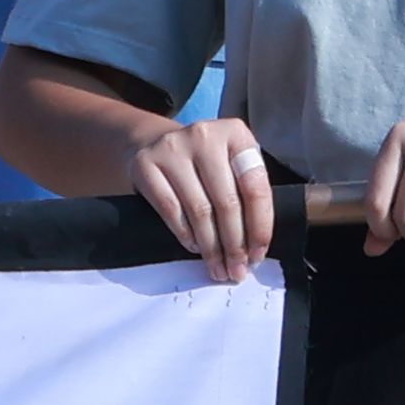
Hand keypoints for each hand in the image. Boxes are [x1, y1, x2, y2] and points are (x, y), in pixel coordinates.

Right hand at [126, 111, 280, 281]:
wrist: (153, 143)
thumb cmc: (204, 163)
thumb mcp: (231, 164)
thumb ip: (247, 192)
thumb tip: (255, 247)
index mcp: (236, 134)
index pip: (255, 186)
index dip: (260, 226)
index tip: (258, 255)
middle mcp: (204, 136)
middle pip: (226, 201)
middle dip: (234, 243)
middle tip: (236, 270)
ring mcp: (171, 148)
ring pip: (199, 209)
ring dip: (211, 246)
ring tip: (217, 267)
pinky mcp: (145, 164)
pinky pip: (170, 208)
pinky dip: (185, 233)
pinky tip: (194, 247)